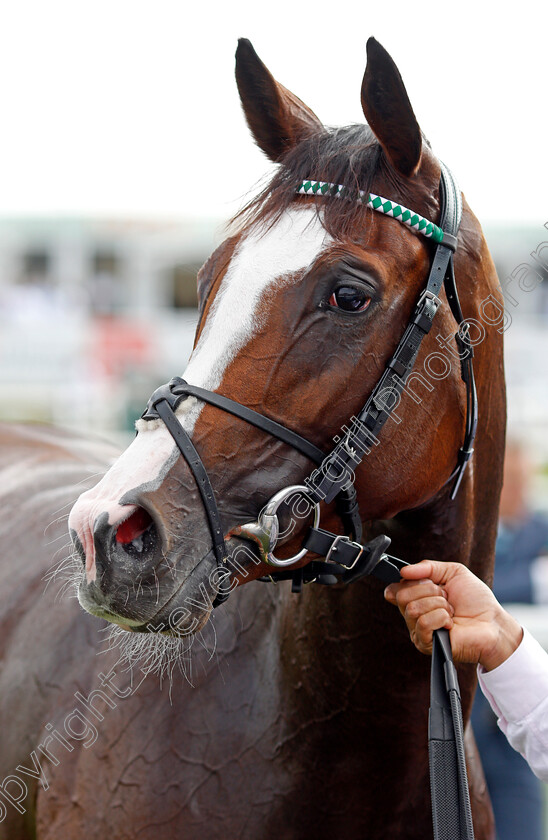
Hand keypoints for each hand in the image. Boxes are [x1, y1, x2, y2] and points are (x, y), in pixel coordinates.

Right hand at [384, 560, 522, 670]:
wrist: (493, 623)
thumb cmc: (476, 600)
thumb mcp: (453, 572)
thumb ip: (427, 567)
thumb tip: (403, 571)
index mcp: (417, 598)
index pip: (394, 589)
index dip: (408, 582)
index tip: (427, 582)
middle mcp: (414, 615)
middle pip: (402, 596)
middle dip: (429, 591)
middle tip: (446, 597)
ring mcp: (418, 631)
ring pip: (413, 609)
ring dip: (439, 605)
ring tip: (451, 611)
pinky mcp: (426, 644)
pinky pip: (423, 623)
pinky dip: (441, 618)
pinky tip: (451, 624)